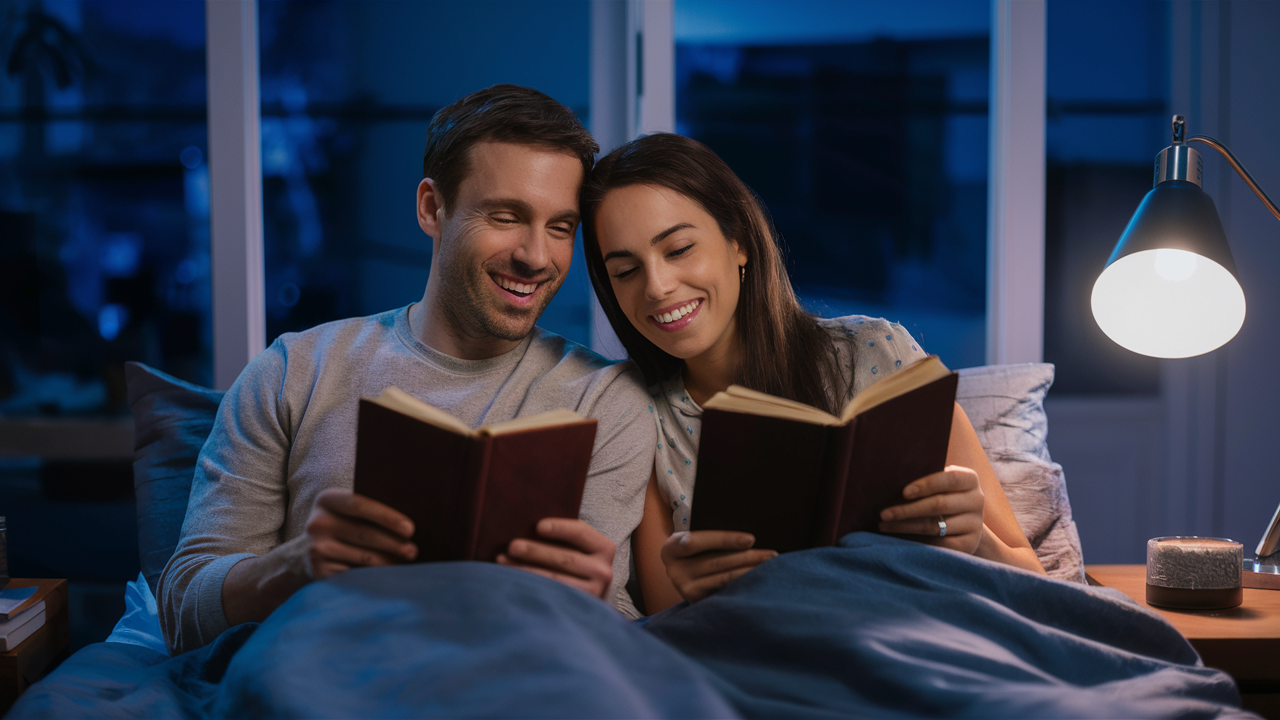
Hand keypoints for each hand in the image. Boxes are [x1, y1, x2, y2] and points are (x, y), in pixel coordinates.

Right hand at [303, 488, 416, 579]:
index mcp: (327, 499)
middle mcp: (317, 523)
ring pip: (362, 557)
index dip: (387, 517)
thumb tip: (409, 524)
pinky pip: (355, 575)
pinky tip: (388, 575)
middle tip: (413, 551)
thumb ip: (370, 509)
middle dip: (393, 543)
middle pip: (363, 533)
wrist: (309, 551)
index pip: (359, 505)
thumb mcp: (349, 511)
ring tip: (406, 563)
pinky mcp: (319, 572)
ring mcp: (316, 549)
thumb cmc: (344, 526)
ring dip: (388, 561)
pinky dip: (375, 576)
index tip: (410, 529)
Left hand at [497, 518, 615, 598]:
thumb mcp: (579, 550)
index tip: (538, 526)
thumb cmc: (575, 569)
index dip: (559, 528)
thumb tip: (524, 525)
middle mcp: (603, 571)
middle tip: (511, 546)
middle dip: (535, 551)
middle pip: (565, 558)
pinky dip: (529, 588)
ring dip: (525, 570)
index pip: (581, 532)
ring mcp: (593, 593)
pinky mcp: (578, 610)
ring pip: (555, 580)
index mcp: (603, 548)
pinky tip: (511, 582)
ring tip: (502, 562)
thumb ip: (562, 539)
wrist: (587, 606)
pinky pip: (550, 597)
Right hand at [660, 531, 776, 602]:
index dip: (724, 539)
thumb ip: (710, 536)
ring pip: (723, 579)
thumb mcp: (694, 537)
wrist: (682, 571)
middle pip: (715, 562)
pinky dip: (743, 585)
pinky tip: (759, 580)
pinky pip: (725, 592)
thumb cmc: (696, 548)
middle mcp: (674, 571)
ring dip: (749, 572)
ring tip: (771, 566)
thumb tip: (749, 537)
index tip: (751, 539)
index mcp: (670, 548)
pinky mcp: (697, 602)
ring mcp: (685, 589)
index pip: (696, 541)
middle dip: (747, 557)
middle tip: (772, 554)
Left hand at [878, 465, 983, 554]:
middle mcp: (977, 500)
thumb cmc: (941, 494)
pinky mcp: (969, 544)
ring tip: (884, 525)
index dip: (927, 484)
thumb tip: (891, 478)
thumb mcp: (938, 484)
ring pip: (936, 526)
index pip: (950, 478)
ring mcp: (975, 524)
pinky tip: (900, 540)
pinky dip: (918, 542)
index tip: (904, 492)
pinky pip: (940, 545)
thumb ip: (924, 477)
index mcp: (970, 479)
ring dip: (906, 527)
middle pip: (940, 504)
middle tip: (884, 514)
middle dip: (908, 509)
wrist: (963, 522)